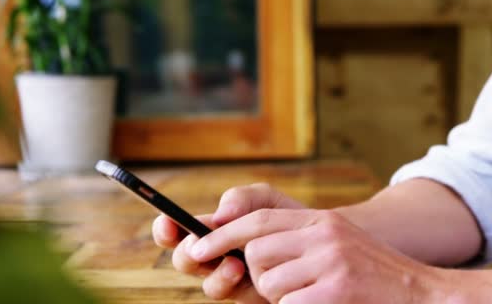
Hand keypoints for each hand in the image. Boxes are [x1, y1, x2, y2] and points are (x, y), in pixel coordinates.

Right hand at [152, 183, 304, 302]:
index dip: (165, 228)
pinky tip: (247, 274)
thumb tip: (218, 215)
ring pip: (207, 285)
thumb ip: (243, 198)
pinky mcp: (248, 297)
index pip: (178, 231)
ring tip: (236, 264)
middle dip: (188, 254)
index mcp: (213, 231)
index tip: (167, 222)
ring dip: (216, 274)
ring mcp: (232, 280)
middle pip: (185, 260)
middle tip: (199, 247)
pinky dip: (234, 286)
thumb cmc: (291, 220)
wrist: (326, 246)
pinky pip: (232, 297)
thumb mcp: (269, 201)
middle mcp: (216, 257)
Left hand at [185, 208, 450, 303]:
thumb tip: (246, 249)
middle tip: (285, 287)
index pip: (257, 220)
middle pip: (255, 253)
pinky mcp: (336, 292)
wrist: (423, 295)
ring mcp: (331, 263)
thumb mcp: (337, 244)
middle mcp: (324, 235)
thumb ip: (297, 240)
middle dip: (258, 276)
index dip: (222, 235)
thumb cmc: (373, 276)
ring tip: (311, 297)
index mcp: (321, 221)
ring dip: (280, 298)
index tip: (196, 249)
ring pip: (268, 282)